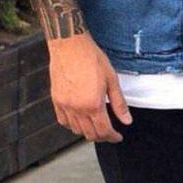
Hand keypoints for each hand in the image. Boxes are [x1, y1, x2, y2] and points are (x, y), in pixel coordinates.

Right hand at [30, 0, 131, 142]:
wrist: (70, 45)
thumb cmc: (91, 58)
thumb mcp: (111, 79)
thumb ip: (119, 103)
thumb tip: (126, 120)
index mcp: (93, 104)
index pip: (104, 131)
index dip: (113, 137)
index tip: (117, 136)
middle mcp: (77, 108)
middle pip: (90, 134)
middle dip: (102, 136)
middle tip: (109, 132)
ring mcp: (65, 105)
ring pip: (76, 130)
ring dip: (87, 131)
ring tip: (95, 125)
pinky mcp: (56, 100)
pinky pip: (63, 121)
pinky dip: (72, 124)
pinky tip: (79, 118)